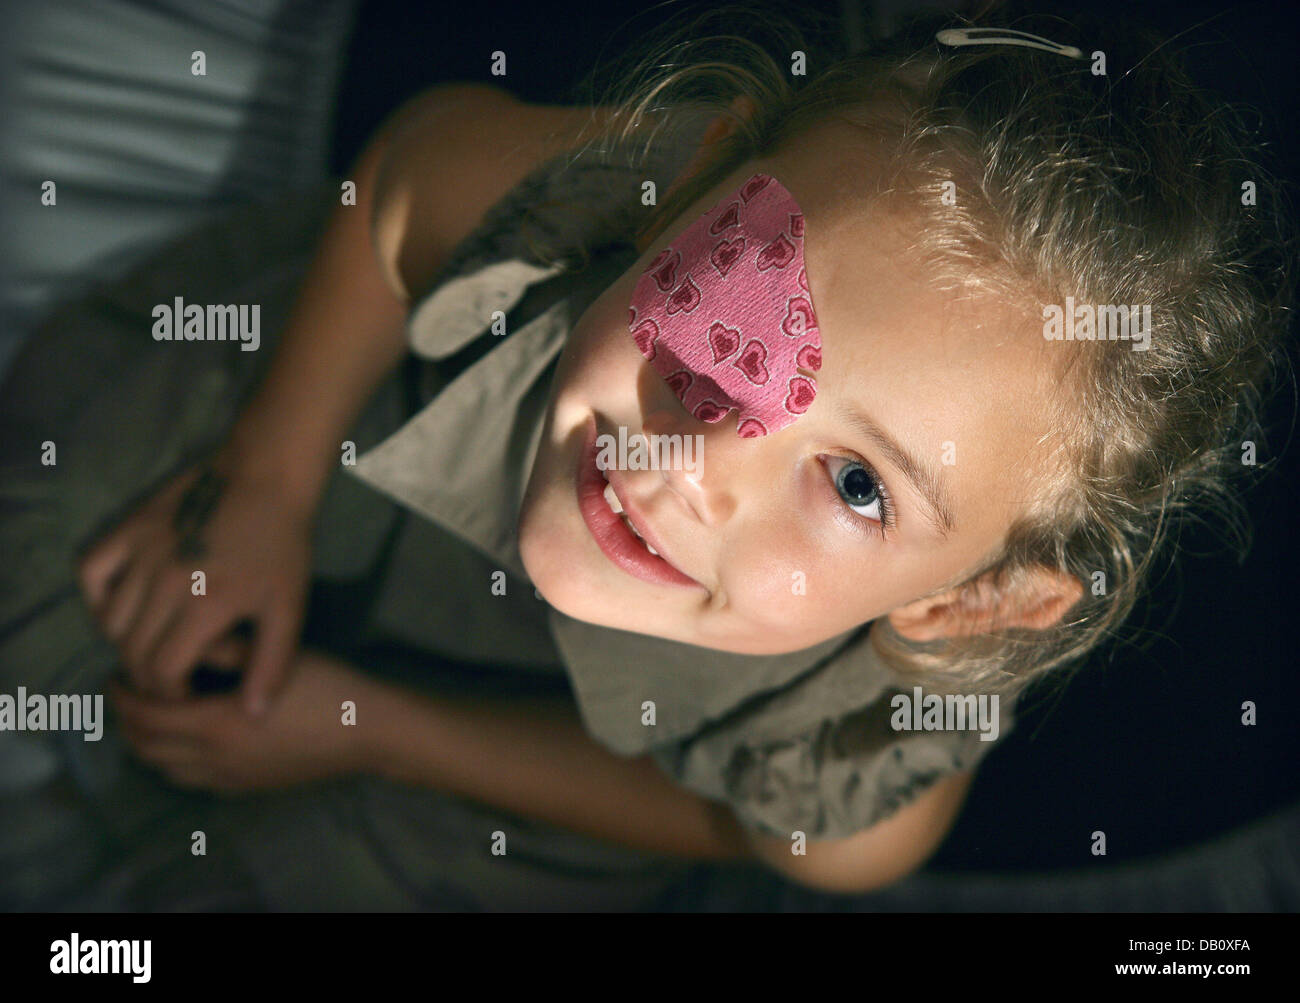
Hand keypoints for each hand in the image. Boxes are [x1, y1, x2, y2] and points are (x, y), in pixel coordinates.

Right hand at [77, 441, 314, 711]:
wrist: (267, 477)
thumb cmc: (282, 544)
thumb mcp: (289, 607)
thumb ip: (271, 663)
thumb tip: (252, 715)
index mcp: (205, 605)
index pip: (163, 672)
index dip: (171, 695)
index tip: (185, 695)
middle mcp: (165, 582)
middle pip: (132, 651)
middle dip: (148, 675)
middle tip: (168, 677)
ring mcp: (142, 553)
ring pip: (110, 619)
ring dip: (126, 641)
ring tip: (153, 645)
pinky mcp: (129, 529)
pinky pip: (91, 572)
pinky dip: (99, 596)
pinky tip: (126, 604)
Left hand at [112, 648, 377, 792]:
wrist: (367, 731)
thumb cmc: (325, 686)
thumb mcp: (272, 656)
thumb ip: (223, 650)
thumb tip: (184, 641)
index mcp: (214, 724)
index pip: (145, 715)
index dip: (123, 696)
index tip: (116, 673)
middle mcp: (213, 758)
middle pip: (145, 747)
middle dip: (127, 721)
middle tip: (126, 693)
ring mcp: (229, 778)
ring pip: (164, 768)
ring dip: (148, 743)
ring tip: (153, 714)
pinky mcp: (246, 786)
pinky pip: (191, 779)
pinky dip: (173, 760)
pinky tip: (189, 738)